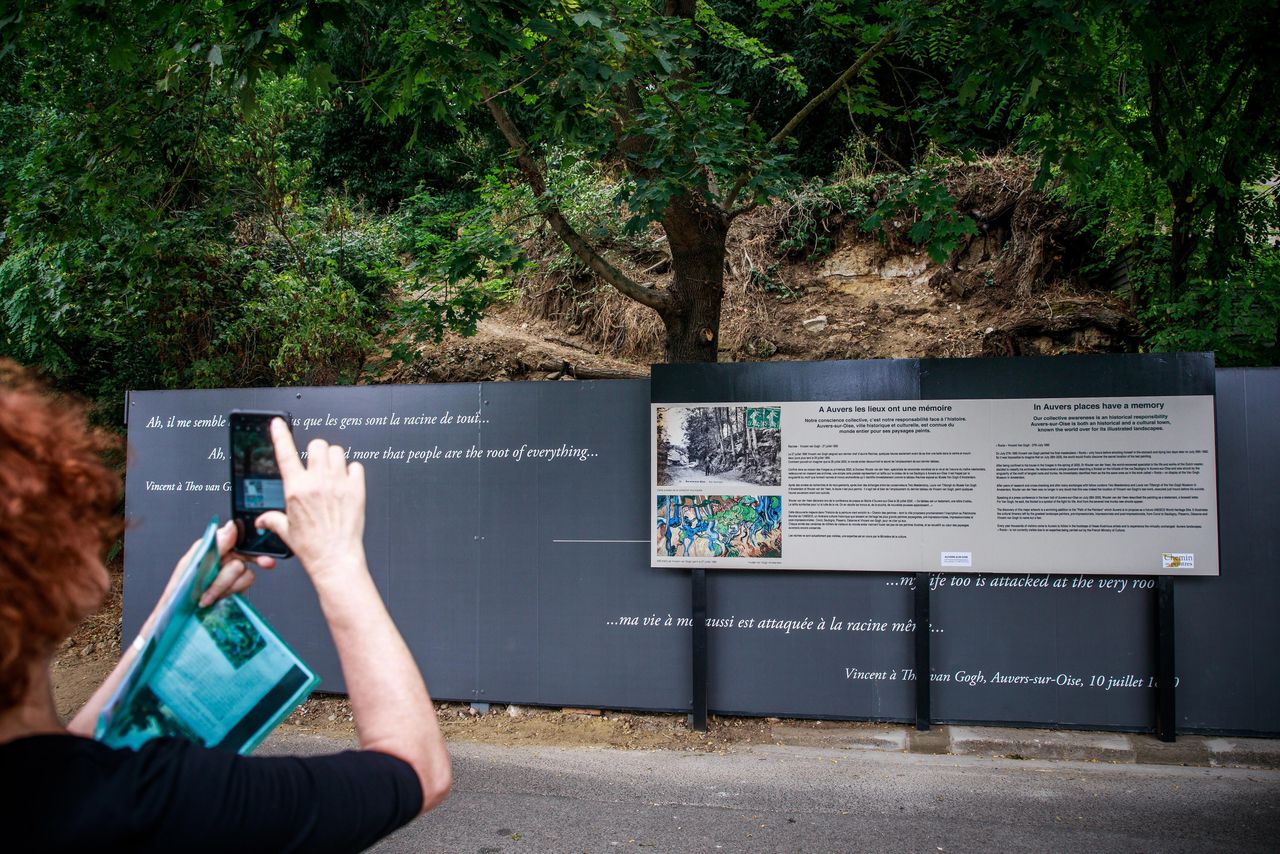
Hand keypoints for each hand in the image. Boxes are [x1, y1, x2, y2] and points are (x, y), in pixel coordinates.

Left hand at [149, 521, 274, 618]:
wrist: (179, 617)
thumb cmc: (180, 590)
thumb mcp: (192, 564)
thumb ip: (213, 546)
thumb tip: (231, 526)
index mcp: (213, 547)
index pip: (234, 534)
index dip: (244, 537)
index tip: (248, 544)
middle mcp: (225, 557)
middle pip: (243, 553)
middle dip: (239, 566)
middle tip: (255, 567)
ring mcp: (233, 572)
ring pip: (245, 570)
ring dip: (225, 584)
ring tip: (209, 594)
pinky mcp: (239, 587)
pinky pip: (246, 582)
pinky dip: (232, 590)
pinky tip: (219, 597)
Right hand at [254, 417, 366, 583]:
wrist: (335, 558)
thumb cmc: (312, 546)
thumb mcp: (286, 531)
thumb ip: (272, 520)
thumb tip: (261, 520)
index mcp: (296, 489)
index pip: (285, 453)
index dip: (280, 434)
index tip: (278, 424)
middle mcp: (317, 482)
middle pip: (317, 445)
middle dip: (315, 450)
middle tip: (316, 462)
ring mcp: (338, 484)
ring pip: (337, 451)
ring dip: (333, 458)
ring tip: (332, 472)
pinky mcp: (356, 489)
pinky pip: (356, 466)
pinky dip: (352, 471)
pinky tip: (347, 482)